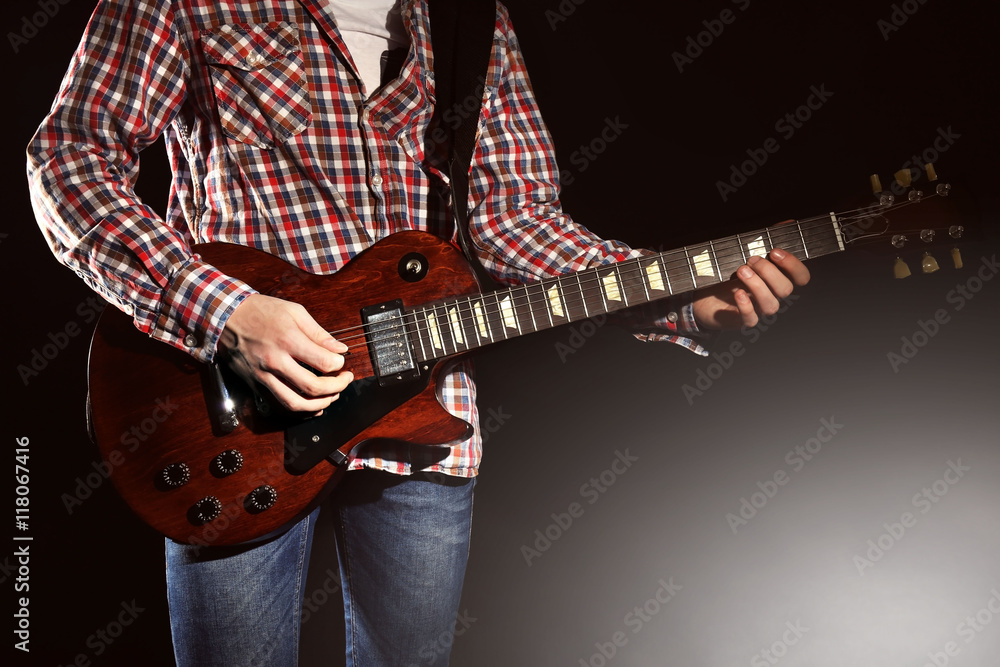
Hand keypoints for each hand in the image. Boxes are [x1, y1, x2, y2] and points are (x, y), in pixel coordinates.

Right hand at [218, 294, 353, 412]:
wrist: (226, 316)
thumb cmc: (261, 311)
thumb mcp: (294, 312)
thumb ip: (319, 333)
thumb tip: (339, 349)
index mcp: (288, 340)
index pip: (324, 362)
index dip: (339, 365)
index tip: (341, 362)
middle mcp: (275, 361)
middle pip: (313, 387)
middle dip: (336, 387)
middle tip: (345, 380)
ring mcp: (263, 375)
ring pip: (295, 403)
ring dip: (319, 404)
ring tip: (332, 396)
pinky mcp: (255, 383)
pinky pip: (279, 404)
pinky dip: (299, 410)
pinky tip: (313, 406)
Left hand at [692, 248, 809, 329]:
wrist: (703, 296)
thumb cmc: (729, 275)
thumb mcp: (746, 253)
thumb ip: (766, 239)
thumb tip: (788, 223)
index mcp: (778, 280)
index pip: (801, 277)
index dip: (793, 265)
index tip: (775, 251)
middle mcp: (772, 296)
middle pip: (785, 290)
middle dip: (769, 272)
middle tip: (750, 259)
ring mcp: (758, 310)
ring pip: (771, 305)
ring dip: (758, 286)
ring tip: (741, 270)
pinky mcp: (741, 320)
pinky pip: (751, 319)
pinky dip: (746, 306)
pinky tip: (738, 292)